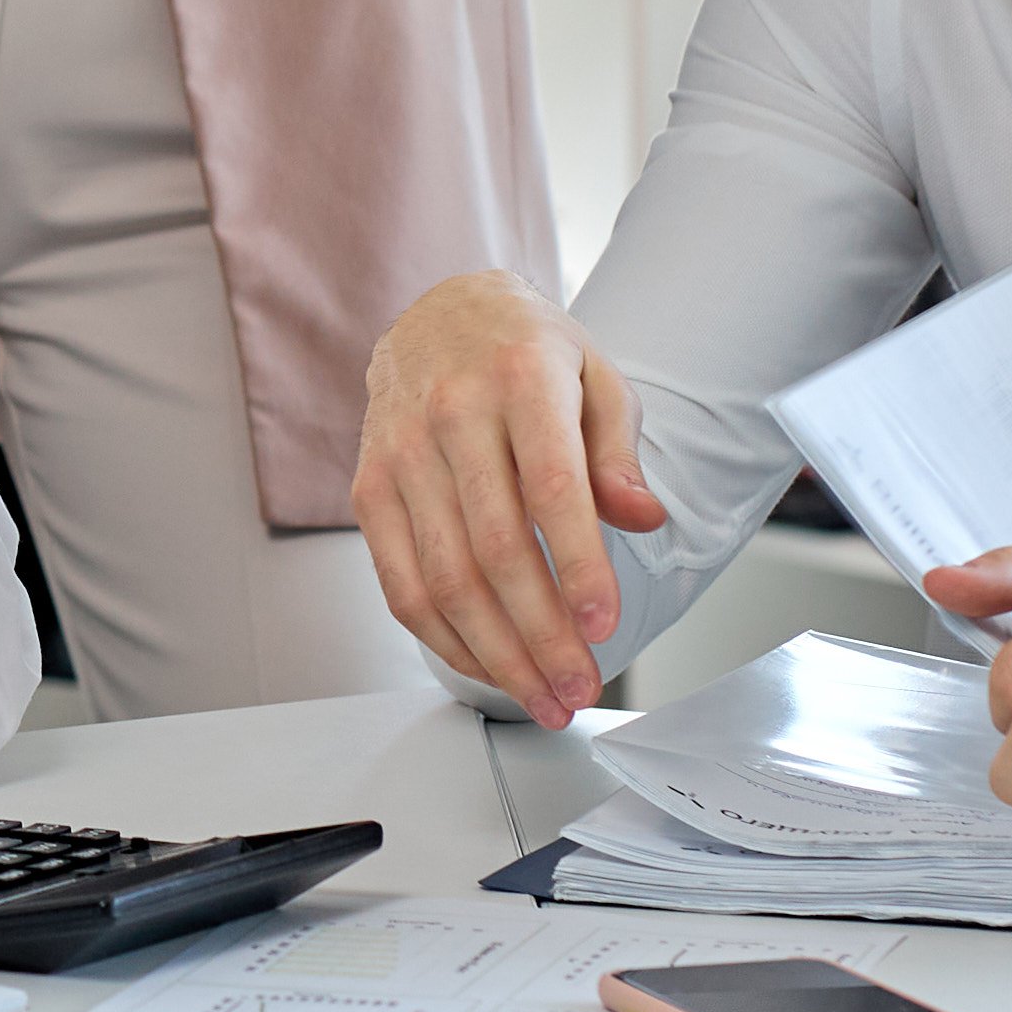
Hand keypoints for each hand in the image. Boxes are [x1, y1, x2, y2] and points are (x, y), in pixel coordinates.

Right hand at [353, 274, 663, 719]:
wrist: (439, 315)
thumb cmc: (527, 353)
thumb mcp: (595, 377)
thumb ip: (618, 450)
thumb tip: (642, 517)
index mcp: (519, 379)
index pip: (551, 488)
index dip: (579, 566)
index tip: (605, 627)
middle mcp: (450, 415)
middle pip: (495, 549)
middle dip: (542, 635)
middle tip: (581, 688)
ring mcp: (400, 455)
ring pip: (444, 579)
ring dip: (497, 654)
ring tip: (543, 696)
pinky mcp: (369, 488)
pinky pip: (400, 583)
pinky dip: (445, 638)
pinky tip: (487, 666)